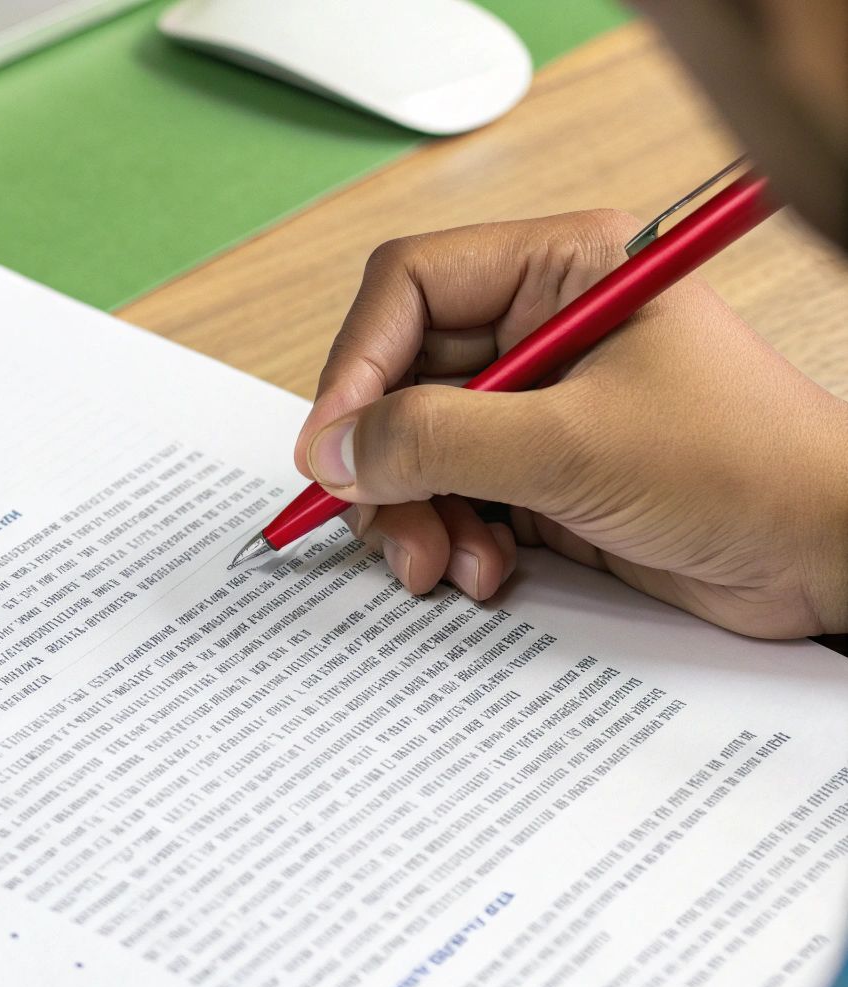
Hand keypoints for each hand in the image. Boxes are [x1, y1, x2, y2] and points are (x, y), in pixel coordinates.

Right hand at [293, 210, 847, 638]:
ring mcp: (538, 404)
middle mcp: (540, 327)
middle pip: (400, 376)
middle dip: (385, 460)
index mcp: (560, 272)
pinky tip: (483, 569)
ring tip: (440, 562)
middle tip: (379, 520)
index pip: (409, 288)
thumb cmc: (745, 470)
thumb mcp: (574, 447)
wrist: (829, 557)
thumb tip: (335, 449)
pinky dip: (448, 537)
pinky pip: (451, 496)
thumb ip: (439, 441)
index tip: (332, 446)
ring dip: (413, 511)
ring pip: (415, 445)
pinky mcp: (541, 472)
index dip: (356, 364)